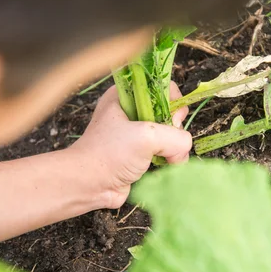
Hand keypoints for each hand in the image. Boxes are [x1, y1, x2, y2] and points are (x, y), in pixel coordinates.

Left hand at [69, 82, 190, 208]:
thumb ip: (175, 137)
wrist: (87, 185)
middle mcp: (130, 112)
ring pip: (168, 133)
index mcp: (125, 96)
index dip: (172, 101)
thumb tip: (183, 151)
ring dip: (172, 147)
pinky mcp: (138, 154)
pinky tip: (162, 167)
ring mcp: (134, 134)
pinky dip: (167, 159)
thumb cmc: (109, 154)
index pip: (161, 87)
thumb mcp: (146, 137)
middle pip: (168, 111)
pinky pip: (162, 151)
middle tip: (166, 141)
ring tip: (166, 159)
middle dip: (174, 127)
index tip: (171, 118)